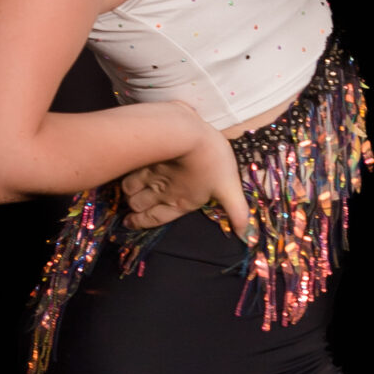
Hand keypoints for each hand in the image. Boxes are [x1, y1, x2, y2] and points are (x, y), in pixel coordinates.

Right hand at [120, 125, 250, 238]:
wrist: (188, 133)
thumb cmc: (212, 161)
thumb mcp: (229, 188)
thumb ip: (238, 213)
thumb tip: (249, 240)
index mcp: (180, 202)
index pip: (155, 218)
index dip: (142, 222)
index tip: (130, 223)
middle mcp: (160, 192)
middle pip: (138, 206)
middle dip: (134, 210)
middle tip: (129, 212)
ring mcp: (148, 175)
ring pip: (130, 190)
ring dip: (129, 194)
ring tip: (128, 194)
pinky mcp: (142, 157)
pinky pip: (127, 172)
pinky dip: (124, 175)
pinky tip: (125, 170)